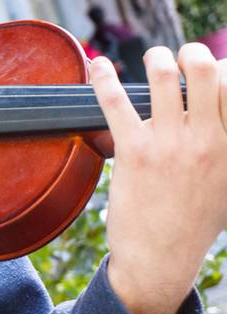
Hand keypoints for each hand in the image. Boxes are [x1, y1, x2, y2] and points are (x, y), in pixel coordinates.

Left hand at [90, 44, 226, 313]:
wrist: (161, 260)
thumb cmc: (194, 223)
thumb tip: (222, 123)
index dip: (223, 69)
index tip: (212, 69)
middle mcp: (206, 140)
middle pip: (204, 70)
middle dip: (191, 53)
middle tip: (182, 57)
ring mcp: (169, 144)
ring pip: (162, 75)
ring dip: (154, 58)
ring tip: (151, 60)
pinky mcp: (134, 152)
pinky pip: (115, 101)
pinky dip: (104, 78)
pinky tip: (98, 66)